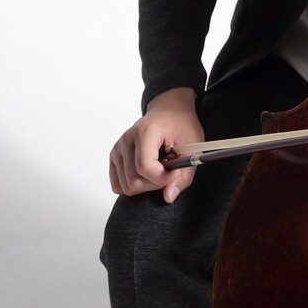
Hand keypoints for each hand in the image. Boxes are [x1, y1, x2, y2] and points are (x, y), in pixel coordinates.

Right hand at [109, 87, 202, 201]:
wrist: (170, 110)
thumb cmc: (181, 125)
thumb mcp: (192, 148)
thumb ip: (183, 176)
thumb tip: (168, 197)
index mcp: (145, 131)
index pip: (145, 167)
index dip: (162, 178)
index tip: (176, 172)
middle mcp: (127, 139)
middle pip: (134, 181)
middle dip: (155, 184)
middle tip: (169, 172)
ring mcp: (118, 148)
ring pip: (126, 186)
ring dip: (145, 186)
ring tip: (159, 169)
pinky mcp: (115, 156)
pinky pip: (118, 185)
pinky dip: (133, 185)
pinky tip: (146, 173)